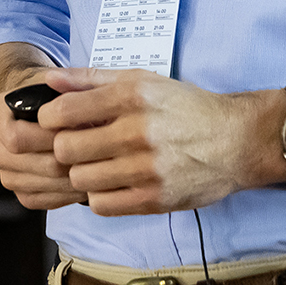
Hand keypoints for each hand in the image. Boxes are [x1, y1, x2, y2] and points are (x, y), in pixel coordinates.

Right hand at [0, 70, 87, 210]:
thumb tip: (84, 111)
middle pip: (35, 164)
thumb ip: (66, 92)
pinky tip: (87, 179)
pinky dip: (70, 193)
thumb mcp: (53, 84)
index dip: (51, 137)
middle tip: (98, 149)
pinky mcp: (22, 194)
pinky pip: (46, 201)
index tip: (78, 130)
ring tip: (98, 163)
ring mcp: (6, 175)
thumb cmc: (48, 97)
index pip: (18, 137)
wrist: (38, 109)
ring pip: (44, 185)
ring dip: (74, 176)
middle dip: (71, 156)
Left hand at [39, 68, 281, 215]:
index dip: (50, 119)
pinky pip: (101, 205)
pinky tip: (115, 181)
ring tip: (100, 163)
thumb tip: (49, 80)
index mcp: (132, 96)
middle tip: (79, 145)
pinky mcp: (154, 198)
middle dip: (66, 148)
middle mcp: (137, 131)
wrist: (235, 140)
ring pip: (81, 179)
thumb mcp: (142, 81)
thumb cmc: (185, 108)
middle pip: (66, 149)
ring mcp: (146, 168)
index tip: (57, 122)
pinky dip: (101, 195)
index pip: (63, 112)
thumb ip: (91, 79)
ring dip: (84, 173)